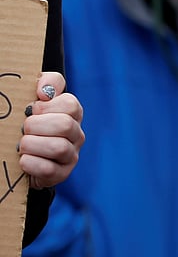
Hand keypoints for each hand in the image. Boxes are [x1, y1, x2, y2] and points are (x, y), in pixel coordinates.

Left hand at [18, 72, 84, 190]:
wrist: (26, 158)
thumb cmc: (33, 125)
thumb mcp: (39, 99)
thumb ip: (47, 83)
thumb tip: (44, 92)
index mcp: (73, 114)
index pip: (70, 104)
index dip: (46, 106)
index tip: (32, 109)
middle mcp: (77, 134)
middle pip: (64, 125)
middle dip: (36, 126)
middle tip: (23, 128)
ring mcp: (71, 155)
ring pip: (58, 147)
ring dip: (32, 145)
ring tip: (21, 145)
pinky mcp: (62, 174)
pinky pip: (49, 169)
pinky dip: (31, 163)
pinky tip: (23, 160)